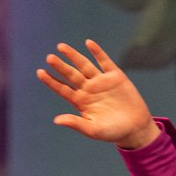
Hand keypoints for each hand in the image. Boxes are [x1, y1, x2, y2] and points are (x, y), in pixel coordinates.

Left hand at [37, 40, 157, 149]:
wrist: (135, 128)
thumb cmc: (112, 132)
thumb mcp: (93, 130)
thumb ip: (76, 123)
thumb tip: (56, 120)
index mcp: (81, 102)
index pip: (63, 89)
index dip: (51, 81)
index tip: (40, 72)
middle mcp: (88, 89)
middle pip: (71, 75)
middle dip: (61, 66)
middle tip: (49, 58)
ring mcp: (101, 81)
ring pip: (84, 65)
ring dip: (74, 56)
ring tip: (61, 47)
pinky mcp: (115, 76)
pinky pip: (104, 61)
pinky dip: (97, 52)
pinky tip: (88, 43)